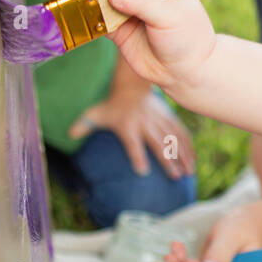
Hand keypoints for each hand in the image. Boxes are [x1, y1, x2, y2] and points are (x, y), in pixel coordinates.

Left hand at [68, 86, 194, 177]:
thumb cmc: (113, 105)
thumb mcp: (97, 114)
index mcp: (128, 127)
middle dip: (168, 160)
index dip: (137, 157)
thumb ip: (84, 125)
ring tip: (188, 172)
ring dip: (183, 156)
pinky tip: (193, 160)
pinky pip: (181, 133)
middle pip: (158, 144)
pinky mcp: (169, 119)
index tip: (142, 171)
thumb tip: (68, 134)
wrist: (132, 85)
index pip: (132, 144)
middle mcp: (146, 125)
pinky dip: (188, 146)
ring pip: (174, 140)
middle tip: (175, 177)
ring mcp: (160, 121)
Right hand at [105, 0, 216, 94]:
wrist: (183, 71)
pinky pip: (97, 17)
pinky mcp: (115, 26)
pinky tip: (97, 23)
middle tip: (117, 2)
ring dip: (100, 1)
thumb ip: (144, 3)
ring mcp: (128, 6)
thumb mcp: (171, 17)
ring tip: (105, 13)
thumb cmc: (186, 38)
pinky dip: (93, 18)